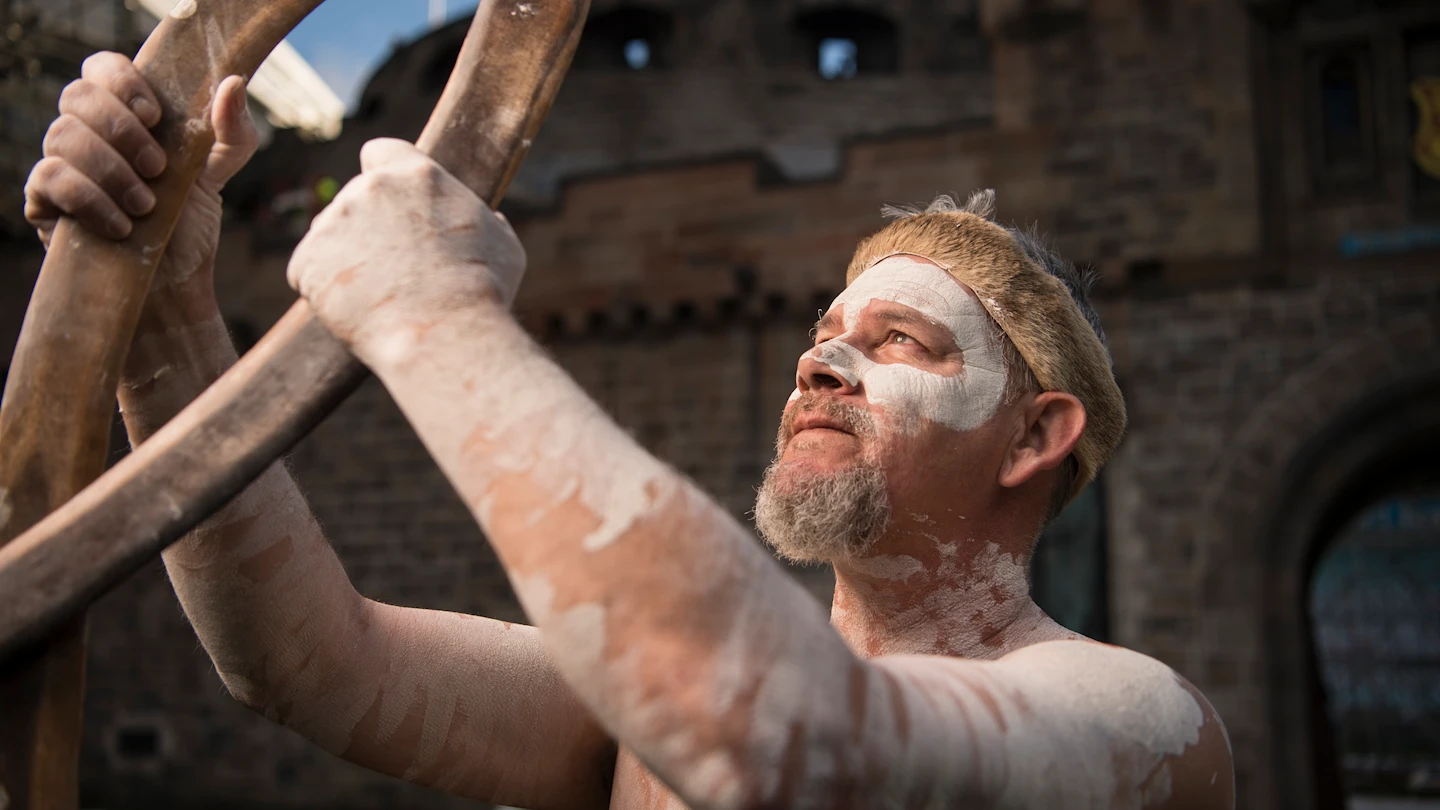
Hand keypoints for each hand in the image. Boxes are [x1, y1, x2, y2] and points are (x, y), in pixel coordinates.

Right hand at [23, 52, 257, 294]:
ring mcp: (60, 162)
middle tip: (158, 168)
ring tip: (147, 205)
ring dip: (112, 170)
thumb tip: (233, 82)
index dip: (122, 80)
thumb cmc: (188, 222)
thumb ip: (231, 131)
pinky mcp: (43, 200)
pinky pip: (48, 177)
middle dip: (121, 130)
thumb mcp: (218, 174)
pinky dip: (89, 198)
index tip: (155, 116)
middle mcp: (86, 131)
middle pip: (78, 95)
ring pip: (62, 135)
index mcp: (124, 114)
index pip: (103, 67)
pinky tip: (121, 225)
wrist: (171, 282)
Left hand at [286, 138, 525, 353]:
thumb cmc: (483, 292)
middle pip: (355, 199)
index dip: (384, 175)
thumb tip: (488, 218)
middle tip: (394, 268)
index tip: (390, 201)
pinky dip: (325, 291)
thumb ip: (484, 220)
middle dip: (367, 227)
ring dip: (346, 257)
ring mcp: (332, 223)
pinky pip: (308, 272)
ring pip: (331, 236)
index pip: (380, 152)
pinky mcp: (306, 261)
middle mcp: (369, 188)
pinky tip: (357, 310)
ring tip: (380, 296)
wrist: (443, 335)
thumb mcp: (503, 244)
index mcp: (417, 174)